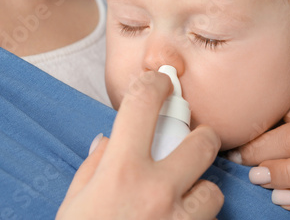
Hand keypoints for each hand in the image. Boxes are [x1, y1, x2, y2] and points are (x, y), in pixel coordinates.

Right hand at [57, 71, 223, 219]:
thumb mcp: (76, 203)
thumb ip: (95, 166)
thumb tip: (109, 140)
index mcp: (121, 171)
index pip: (143, 105)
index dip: (154, 84)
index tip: (161, 83)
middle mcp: (156, 190)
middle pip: (203, 141)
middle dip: (200, 137)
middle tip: (189, 143)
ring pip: (214, 189)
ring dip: (200, 189)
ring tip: (180, 199)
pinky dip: (197, 219)